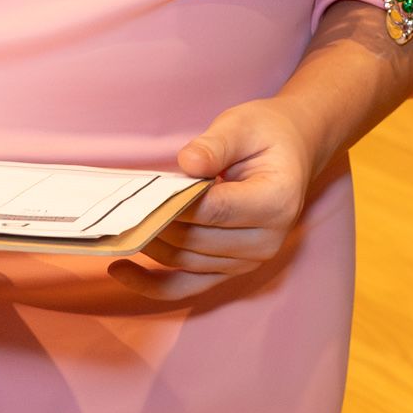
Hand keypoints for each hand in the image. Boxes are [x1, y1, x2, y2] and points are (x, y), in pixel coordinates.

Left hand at [110, 98, 321, 300]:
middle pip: (195, 239)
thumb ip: (215, 144)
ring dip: (151, 244)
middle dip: (157, 221)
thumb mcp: (243, 125)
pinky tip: (120, 270)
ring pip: (185, 262)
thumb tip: (188, 163)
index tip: (145, 190)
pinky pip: (187, 286)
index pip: (214, 210)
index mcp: (276, 201)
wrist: (292, 152)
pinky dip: (151, 284)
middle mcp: (267, 240)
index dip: (175, 202)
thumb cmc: (266, 134)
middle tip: (127, 203)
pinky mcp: (232, 269)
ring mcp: (250, 260)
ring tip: (123, 222)